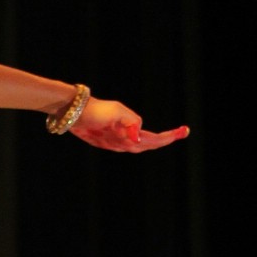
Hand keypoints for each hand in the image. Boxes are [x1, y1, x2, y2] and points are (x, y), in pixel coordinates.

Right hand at [68, 96, 189, 152]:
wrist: (72, 112)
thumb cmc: (94, 111)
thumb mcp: (114, 112)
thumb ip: (129, 121)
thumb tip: (138, 137)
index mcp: (126, 137)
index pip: (153, 140)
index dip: (169, 137)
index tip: (184, 131)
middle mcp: (120, 143)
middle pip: (148, 145)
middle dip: (165, 139)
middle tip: (181, 132)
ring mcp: (112, 142)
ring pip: (138, 146)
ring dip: (154, 141)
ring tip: (167, 136)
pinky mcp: (104, 139)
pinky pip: (127, 143)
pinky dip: (139, 140)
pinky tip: (139, 139)